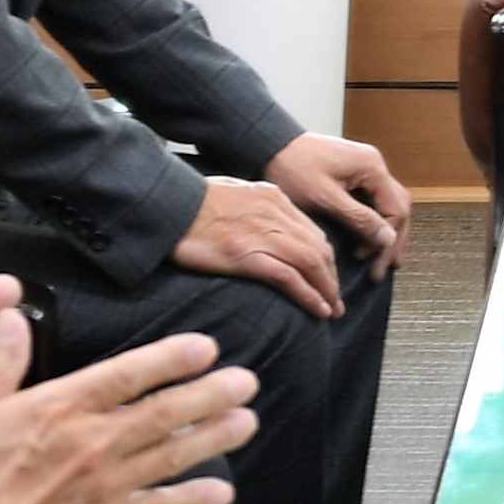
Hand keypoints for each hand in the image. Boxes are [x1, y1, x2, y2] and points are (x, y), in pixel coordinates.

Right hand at [0, 320, 258, 503]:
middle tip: (246, 381)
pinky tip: (221, 493)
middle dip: (209, 393)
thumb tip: (13, 318)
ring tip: (248, 420)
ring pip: (171, 455)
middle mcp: (91, 444)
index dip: (171, 358)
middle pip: (164, 411)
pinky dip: (193, 501)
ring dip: (214, 437)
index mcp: (58, 408)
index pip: (127, 374)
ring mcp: (104, 488)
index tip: (205, 348)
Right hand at [175, 173, 345, 318]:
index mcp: (273, 197)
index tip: (328, 277)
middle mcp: (274, 213)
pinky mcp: (246, 255)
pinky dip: (308, 296)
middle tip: (336, 300)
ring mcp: (262, 234)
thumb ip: (256, 208)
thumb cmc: (191, 201)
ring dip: (326, 290)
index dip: (326, 258)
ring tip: (331, 310)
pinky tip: (317, 310)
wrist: (166, 203)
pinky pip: (289, 278)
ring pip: (311, 263)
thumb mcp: (233, 192)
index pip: (313, 231)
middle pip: (319, 248)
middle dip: (332, 277)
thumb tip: (265, 229)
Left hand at [265, 129, 410, 278]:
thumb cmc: (292, 167)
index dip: (387, 240)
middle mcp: (374, 165)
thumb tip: (387, 238)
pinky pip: (373, 200)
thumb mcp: (325, 198)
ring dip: (385, 231)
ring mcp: (365, 168)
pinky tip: (368, 238)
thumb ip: (359, 218)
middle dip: (392, 239)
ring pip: (388, 204)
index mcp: (371, 166)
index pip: (396, 209)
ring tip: (380, 258)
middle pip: (397, 207)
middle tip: (383, 268)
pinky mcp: (353, 174)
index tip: (373, 263)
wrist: (270, 145)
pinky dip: (374, 221)